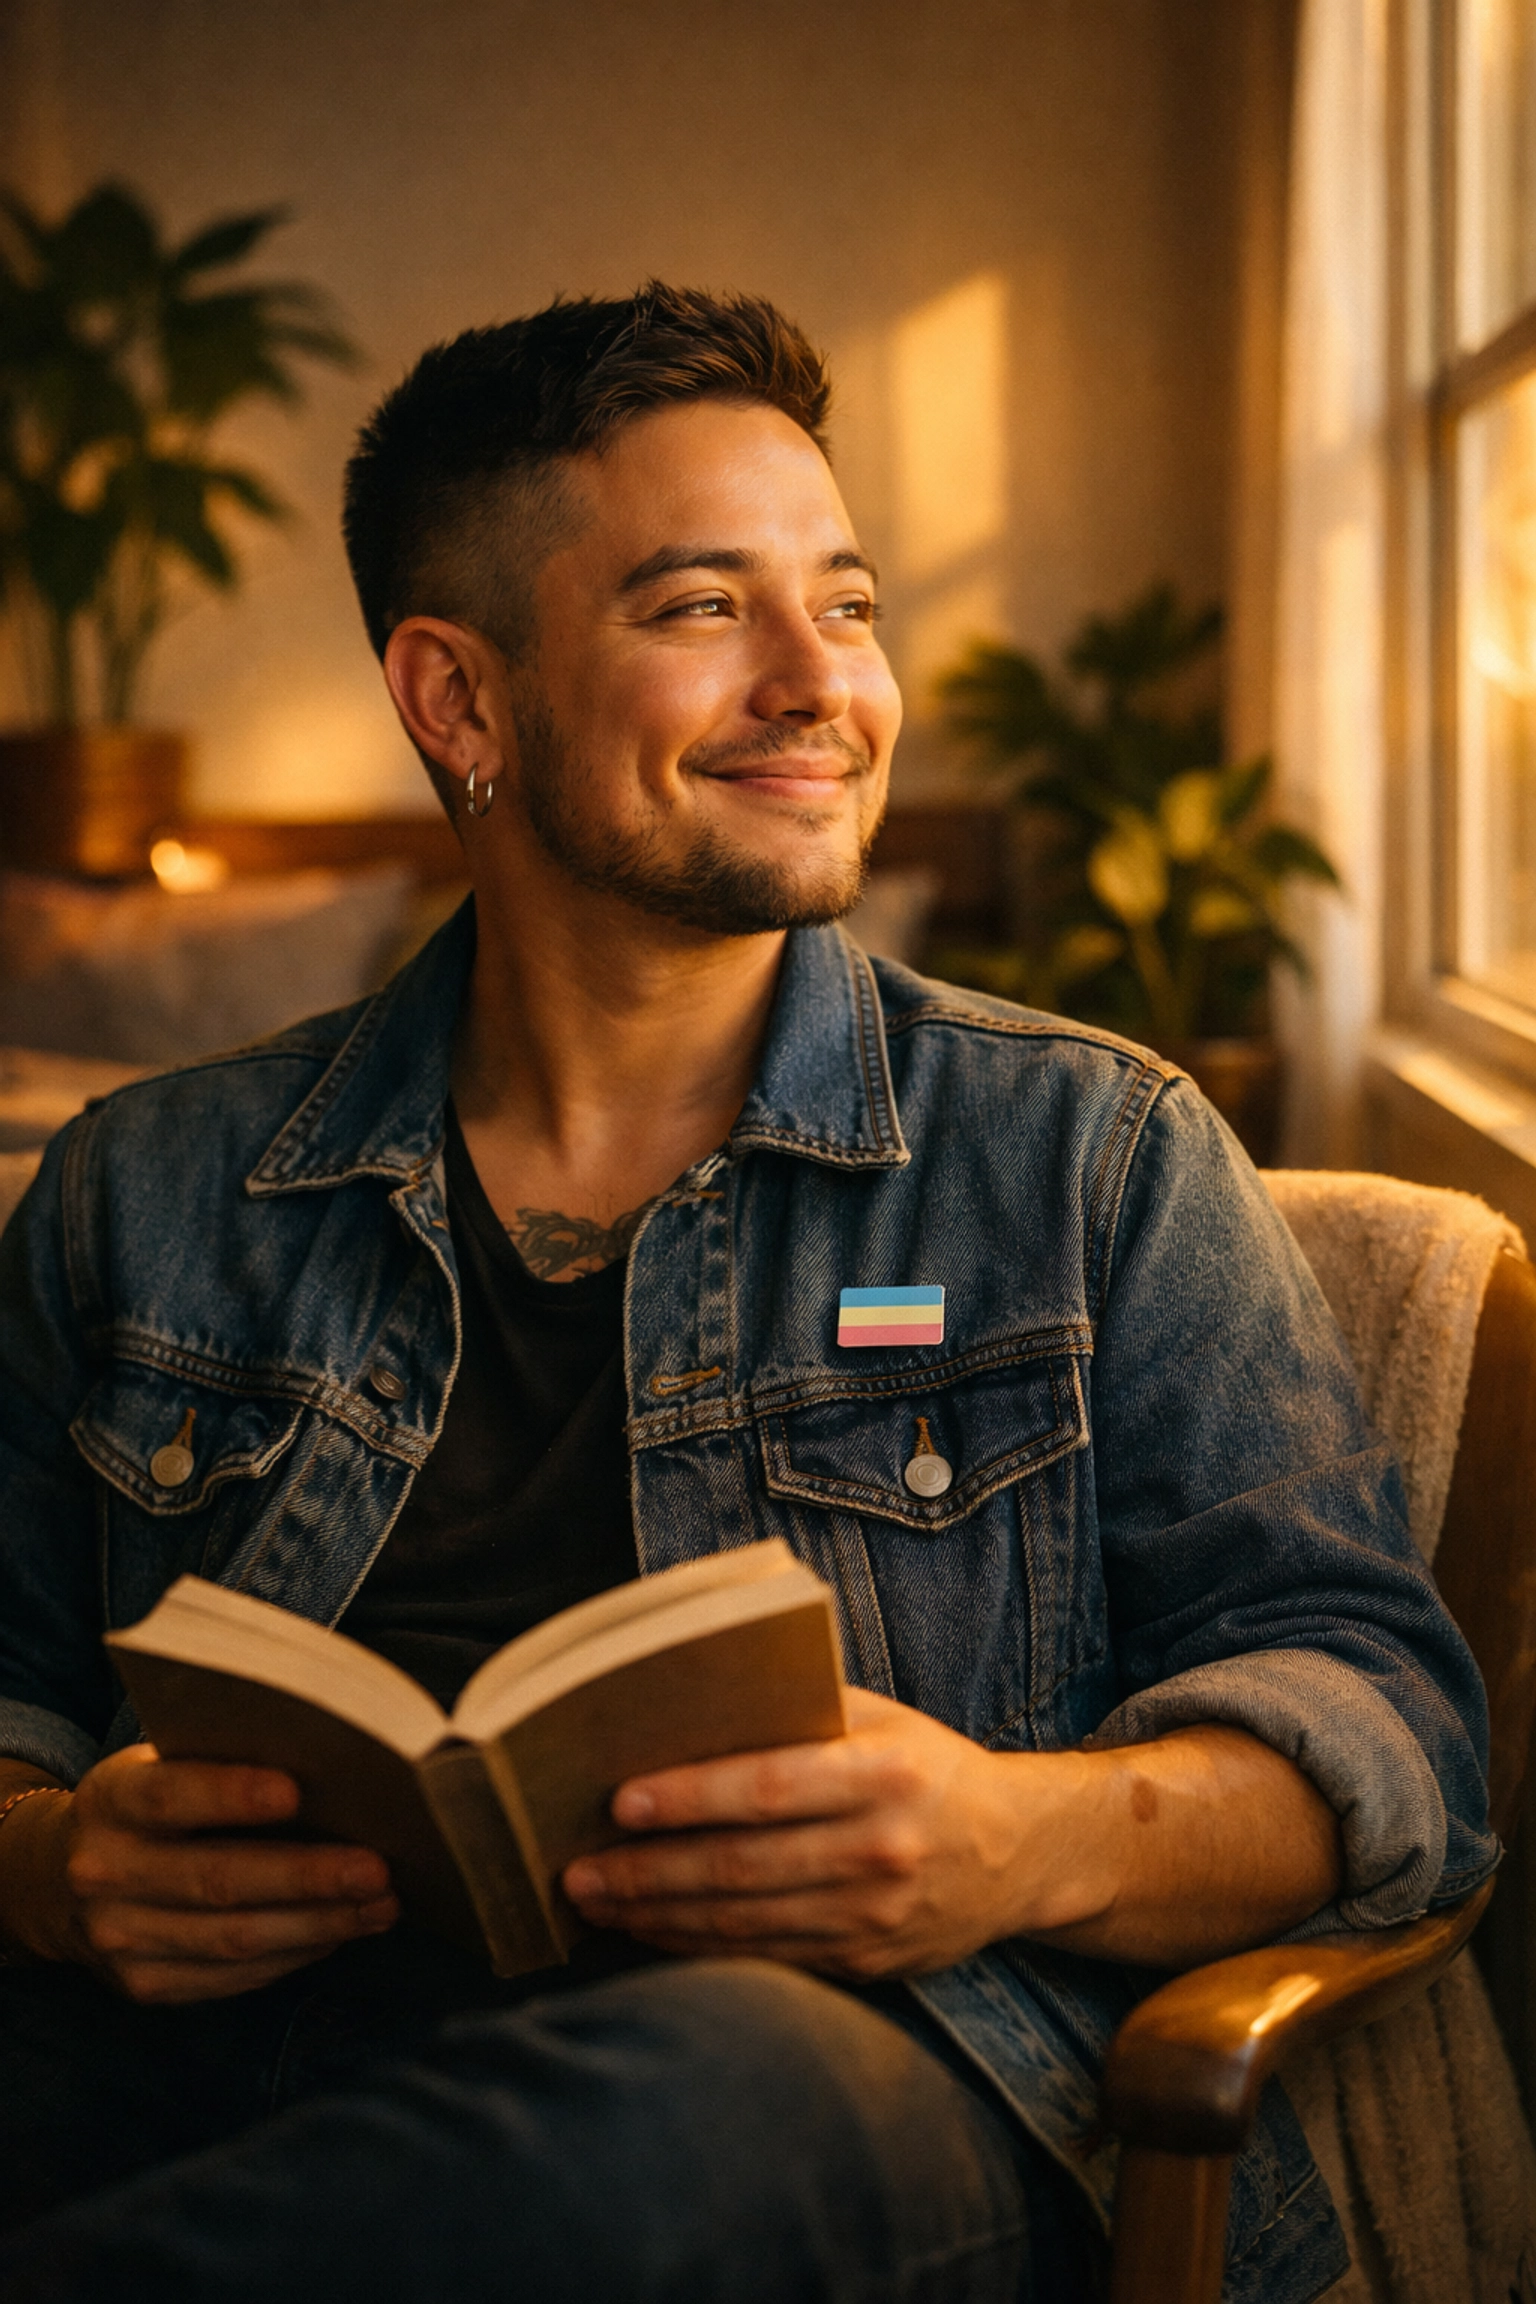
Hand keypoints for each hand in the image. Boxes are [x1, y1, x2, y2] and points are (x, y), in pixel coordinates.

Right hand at [36, 1745, 398, 2002]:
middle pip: (217, 1880)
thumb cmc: (147, 1804)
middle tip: (378, 1869)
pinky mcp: (144, 1985)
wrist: (59, 1878)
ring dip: (318, 1924)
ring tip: (382, 1905)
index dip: (231, 1795)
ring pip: (233, 1938)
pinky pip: (232, 1976)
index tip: (297, 1790)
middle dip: (307, 1877)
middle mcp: (104, 1873)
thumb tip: (331, 1769)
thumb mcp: (159, 1765)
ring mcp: (120, 1939)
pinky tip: (340, 1931)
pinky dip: (295, 1955)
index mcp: (110, 1801)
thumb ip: (220, 1764)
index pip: (170, 1796)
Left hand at [561, 1697, 1344, 1977]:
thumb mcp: (883, 1721)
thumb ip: (802, 1712)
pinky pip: (767, 1959)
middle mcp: (883, 1850)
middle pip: (744, 1867)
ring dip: (659, 1917)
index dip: (691, 1797)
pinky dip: (700, 1950)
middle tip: (577, 1869)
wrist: (1021, 1854)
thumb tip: (688, 1698)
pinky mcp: (867, 1963)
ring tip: (595, 1903)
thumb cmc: (929, 1767)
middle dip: (650, 1871)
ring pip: (746, 1923)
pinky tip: (650, 1934)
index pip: (770, 1788)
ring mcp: (876, 1918)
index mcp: (886, 1774)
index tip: (619, 1799)